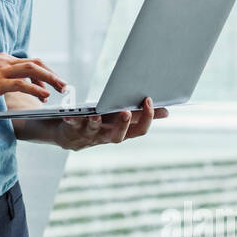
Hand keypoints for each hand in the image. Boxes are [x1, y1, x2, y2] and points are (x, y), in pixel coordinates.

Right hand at [0, 53, 67, 106]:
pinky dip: (36, 90)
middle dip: (52, 74)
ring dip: (50, 79)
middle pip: (36, 64)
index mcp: (2, 59)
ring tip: (60, 89)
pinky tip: (43, 96)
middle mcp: (4, 61)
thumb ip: (1, 76)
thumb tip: (16, 85)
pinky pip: (22, 84)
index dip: (44, 72)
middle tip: (63, 85)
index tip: (51, 83)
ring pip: (33, 70)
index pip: (30, 62)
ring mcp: (1, 71)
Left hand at [54, 97, 168, 150]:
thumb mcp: (121, 119)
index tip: (149, 100)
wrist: (70, 135)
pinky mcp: (73, 129)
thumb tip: (166, 112)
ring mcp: (89, 134)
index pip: (139, 131)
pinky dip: (72, 120)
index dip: (146, 118)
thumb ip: (141, 116)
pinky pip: (72, 125)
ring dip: (95, 122)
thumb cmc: (101, 123)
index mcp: (121, 132)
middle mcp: (106, 136)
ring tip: (97, 113)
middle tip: (126, 112)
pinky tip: (70, 114)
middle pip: (117, 136)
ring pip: (94, 131)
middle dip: (122, 125)